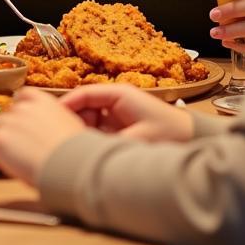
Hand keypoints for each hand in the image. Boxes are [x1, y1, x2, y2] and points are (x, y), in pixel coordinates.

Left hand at [0, 87, 84, 185]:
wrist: (70, 165)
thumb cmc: (76, 154)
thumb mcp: (70, 128)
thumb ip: (53, 124)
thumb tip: (49, 133)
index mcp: (43, 101)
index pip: (23, 97)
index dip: (19, 109)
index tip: (19, 118)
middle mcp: (23, 108)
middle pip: (7, 116)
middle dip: (9, 129)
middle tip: (14, 144)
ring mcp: (8, 123)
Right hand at [60, 85, 193, 142]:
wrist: (194, 139)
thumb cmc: (170, 133)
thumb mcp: (137, 139)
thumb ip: (109, 142)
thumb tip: (85, 149)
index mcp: (119, 95)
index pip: (84, 94)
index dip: (66, 104)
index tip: (50, 117)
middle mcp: (116, 101)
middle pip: (83, 106)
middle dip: (72, 121)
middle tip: (63, 138)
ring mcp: (118, 113)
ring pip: (88, 119)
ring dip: (82, 130)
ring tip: (76, 146)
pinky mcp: (121, 126)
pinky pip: (98, 129)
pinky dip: (92, 138)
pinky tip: (89, 150)